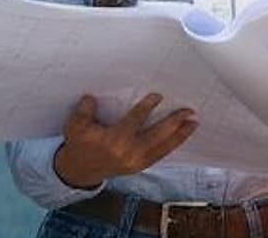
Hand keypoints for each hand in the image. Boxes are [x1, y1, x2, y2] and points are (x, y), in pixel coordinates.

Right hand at [51, 93, 196, 188]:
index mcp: (114, 141)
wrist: (80, 170)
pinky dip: (172, 146)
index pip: (134, 122)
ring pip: (162, 148)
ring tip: (194, 123)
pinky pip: (160, 155)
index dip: (146, 108)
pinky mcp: (140, 167)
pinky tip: (182, 136)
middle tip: (188, 111)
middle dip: (173, 124)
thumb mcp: (74, 126)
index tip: (158, 96)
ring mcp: (136, 162)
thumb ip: (83, 112)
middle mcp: (129, 153)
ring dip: (179, 136)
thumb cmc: (79, 144)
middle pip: (156, 137)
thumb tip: (91, 98)